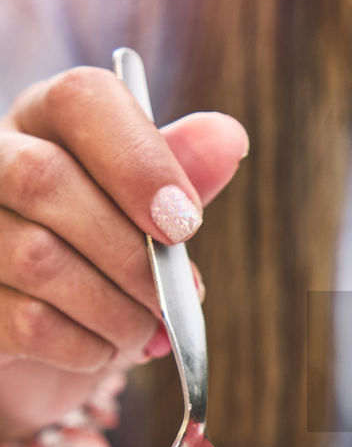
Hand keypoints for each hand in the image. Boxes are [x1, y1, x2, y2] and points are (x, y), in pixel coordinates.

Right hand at [0, 66, 247, 438]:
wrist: (53, 342)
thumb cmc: (107, 258)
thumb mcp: (151, 213)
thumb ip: (184, 174)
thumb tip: (227, 138)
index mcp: (49, 120)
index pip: (82, 100)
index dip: (139, 160)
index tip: (186, 223)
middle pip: (44, 178)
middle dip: (131, 253)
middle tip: (180, 297)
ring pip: (38, 258)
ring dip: (117, 309)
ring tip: (147, 329)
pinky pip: (30, 323)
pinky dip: (87, 346)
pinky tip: (104, 346)